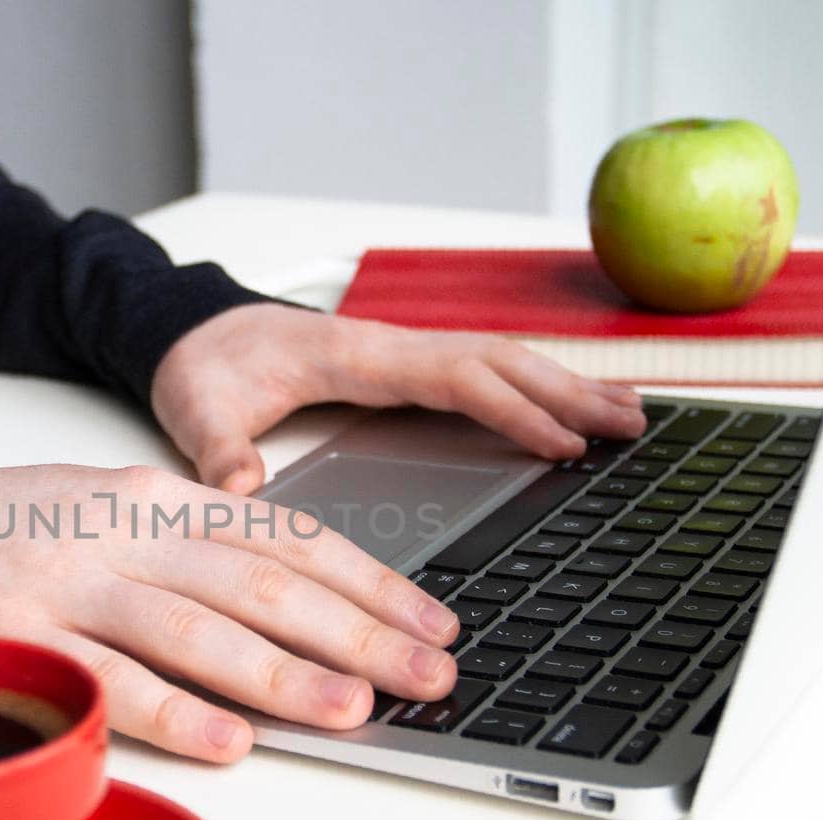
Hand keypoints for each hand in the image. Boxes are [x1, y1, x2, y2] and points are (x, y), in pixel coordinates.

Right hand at [0, 464, 462, 762]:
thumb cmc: (7, 530)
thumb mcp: (111, 512)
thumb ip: (196, 547)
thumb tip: (304, 599)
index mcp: (153, 497)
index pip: (283, 535)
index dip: (368, 578)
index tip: (430, 620)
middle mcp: (120, 532)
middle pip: (259, 580)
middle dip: (355, 629)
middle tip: (427, 673)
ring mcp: (64, 584)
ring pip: (192, 627)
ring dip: (280, 673)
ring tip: (352, 709)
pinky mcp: (13, 640)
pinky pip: (104, 682)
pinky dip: (170, 712)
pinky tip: (228, 739)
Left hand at [151, 303, 646, 493]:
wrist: (189, 328)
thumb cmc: (201, 364)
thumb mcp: (197, 409)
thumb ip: (219, 449)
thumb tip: (242, 488)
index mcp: (356, 355)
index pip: (455, 377)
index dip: (514, 409)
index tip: (565, 442)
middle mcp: (390, 345)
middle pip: (499, 361)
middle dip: (568, 392)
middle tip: (632, 425)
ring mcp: (400, 351)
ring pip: (500, 359)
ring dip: (564, 384)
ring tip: (627, 413)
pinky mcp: (399, 364)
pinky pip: (480, 369)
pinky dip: (531, 384)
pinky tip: (564, 405)